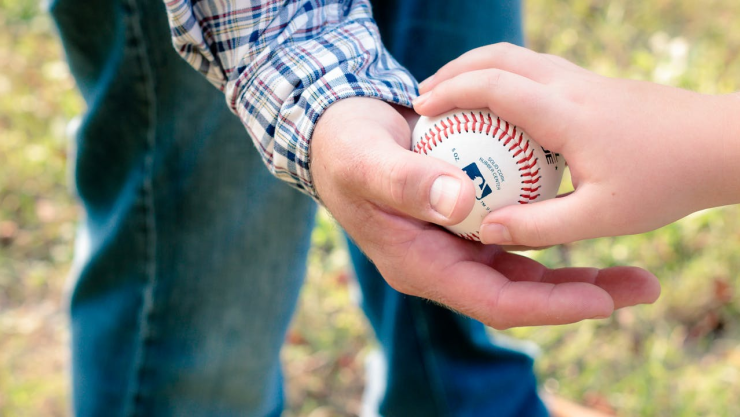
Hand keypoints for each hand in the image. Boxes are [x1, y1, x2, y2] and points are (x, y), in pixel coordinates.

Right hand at [310, 97, 659, 328]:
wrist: (339, 135)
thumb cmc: (346, 149)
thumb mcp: (366, 161)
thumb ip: (405, 182)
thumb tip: (459, 201)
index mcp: (421, 267)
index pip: (493, 301)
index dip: (547, 306)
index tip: (601, 302)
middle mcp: (445, 263)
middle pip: (521, 292)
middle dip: (581, 295)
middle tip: (642, 286)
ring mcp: (458, 242)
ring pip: (527, 266)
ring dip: (579, 270)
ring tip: (633, 270)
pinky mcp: (469, 218)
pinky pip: (519, 233)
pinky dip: (553, 230)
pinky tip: (589, 221)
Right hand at [414, 43, 739, 246]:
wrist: (724, 142)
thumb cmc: (666, 182)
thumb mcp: (602, 216)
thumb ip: (538, 226)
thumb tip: (486, 231)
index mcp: (566, 114)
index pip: (494, 87)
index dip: (451, 93)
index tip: (422, 108)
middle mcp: (570, 86)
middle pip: (500, 58)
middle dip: (455, 72)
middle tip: (425, 99)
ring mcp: (584, 79)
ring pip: (518, 58)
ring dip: (479, 70)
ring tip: (454, 99)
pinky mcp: (594, 84)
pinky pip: (535, 70)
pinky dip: (503, 79)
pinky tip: (502, 111)